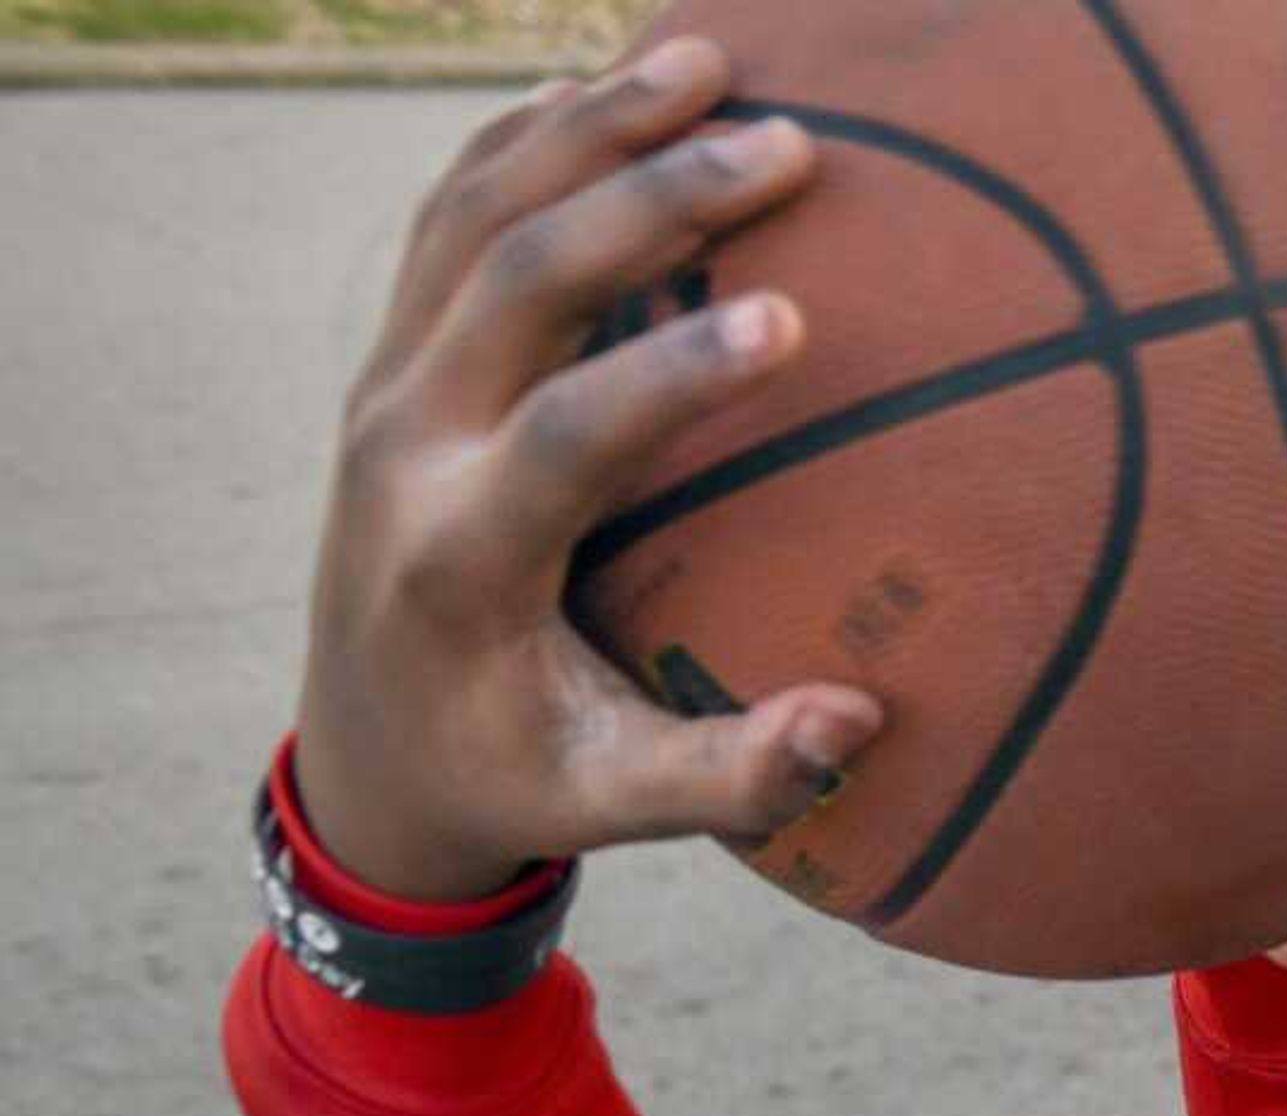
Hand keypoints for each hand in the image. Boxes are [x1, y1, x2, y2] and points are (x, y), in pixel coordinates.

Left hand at [291, 41, 883, 905]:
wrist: (365, 751)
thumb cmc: (512, 775)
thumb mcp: (608, 807)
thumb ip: (730, 779)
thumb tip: (859, 724)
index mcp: (456, 555)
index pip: (565, 434)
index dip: (673, 372)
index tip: (793, 319)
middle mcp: (401, 445)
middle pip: (512, 273)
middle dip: (650, 195)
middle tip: (789, 144)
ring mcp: (386, 383)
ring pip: (473, 208)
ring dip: (592, 125)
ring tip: (712, 57)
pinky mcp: (396, 353)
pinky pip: (454, 208)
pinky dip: (534, 132)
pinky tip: (619, 85)